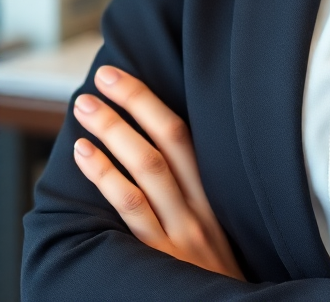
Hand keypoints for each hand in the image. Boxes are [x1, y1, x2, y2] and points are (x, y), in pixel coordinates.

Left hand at [73, 65, 244, 279]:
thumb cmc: (217, 279)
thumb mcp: (218, 233)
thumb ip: (194, 199)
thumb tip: (156, 159)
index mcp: (213, 195)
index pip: (184, 135)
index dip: (151, 102)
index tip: (122, 76)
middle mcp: (200, 206)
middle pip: (168, 141)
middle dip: (134, 102)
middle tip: (102, 77)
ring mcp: (181, 231)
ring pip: (147, 169)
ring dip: (114, 132)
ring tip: (85, 108)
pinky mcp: (160, 258)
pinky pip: (133, 210)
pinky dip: (107, 177)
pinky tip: (86, 156)